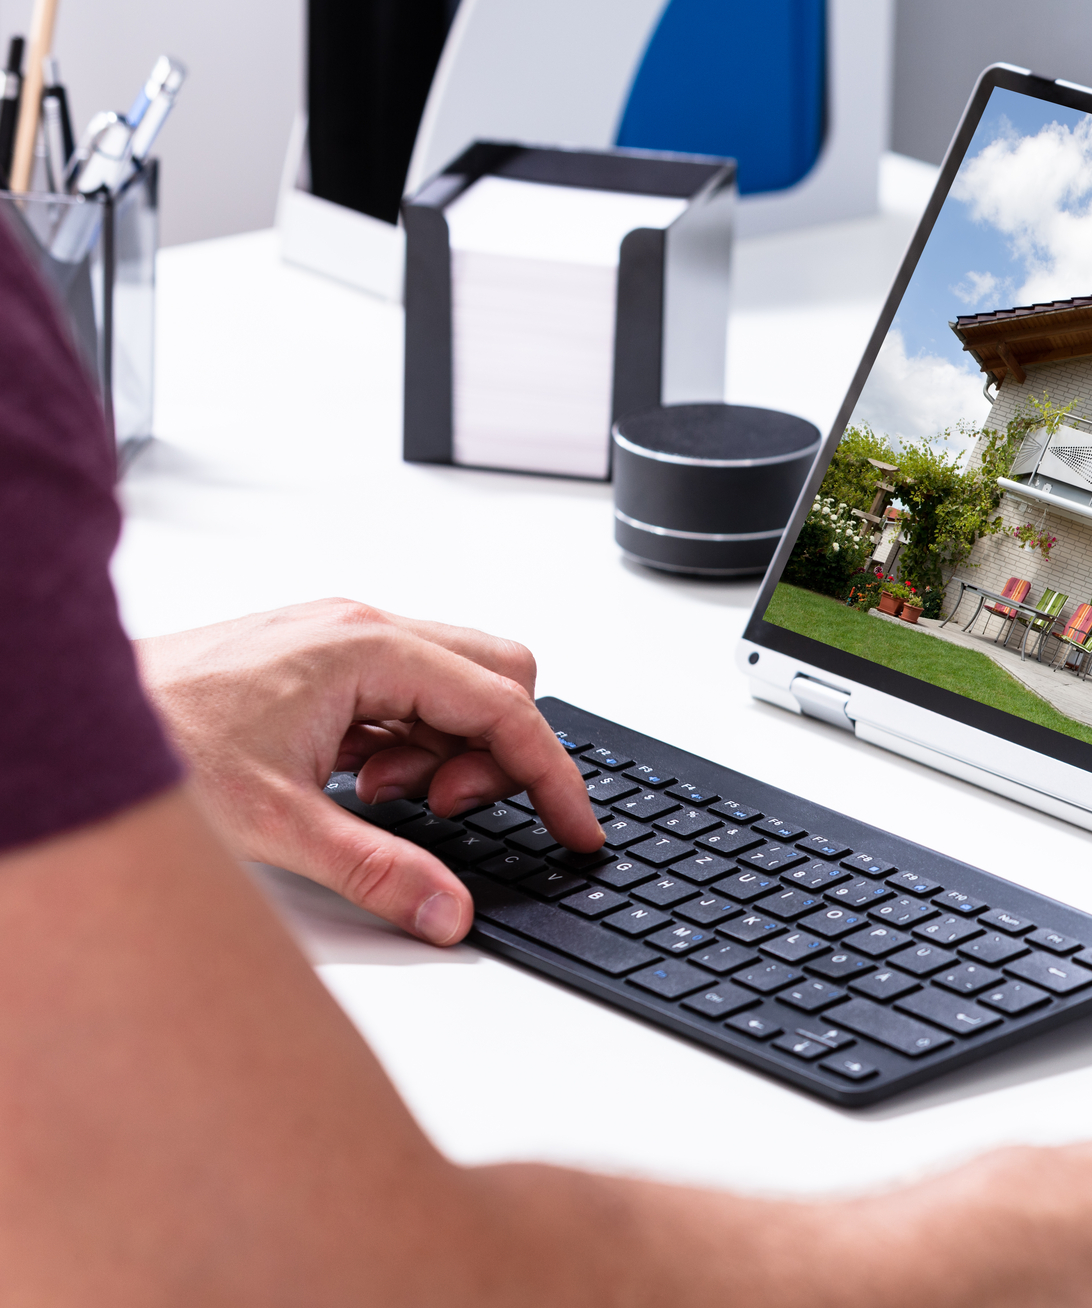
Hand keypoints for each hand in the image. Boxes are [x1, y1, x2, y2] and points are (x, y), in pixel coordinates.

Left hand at [136, 599, 600, 943]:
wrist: (66, 717)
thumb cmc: (151, 740)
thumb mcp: (274, 824)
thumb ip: (376, 871)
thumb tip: (448, 911)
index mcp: (366, 648)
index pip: (504, 706)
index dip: (552, 775)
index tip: (576, 828)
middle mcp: (361, 629)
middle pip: (498, 678)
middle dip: (495, 754)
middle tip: (446, 813)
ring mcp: (341, 640)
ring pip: (453, 688)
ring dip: (443, 754)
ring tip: (380, 801)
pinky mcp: (321, 661)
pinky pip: (406, 697)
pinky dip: (405, 746)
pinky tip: (354, 783)